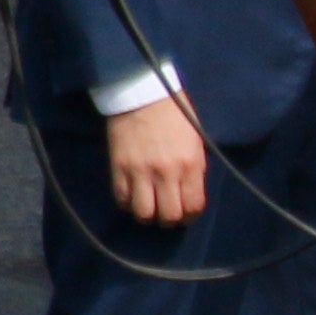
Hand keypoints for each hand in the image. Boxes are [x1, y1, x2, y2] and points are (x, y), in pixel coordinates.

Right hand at [105, 92, 210, 224]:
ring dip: (147, 216)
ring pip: (143, 213)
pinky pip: (122, 199)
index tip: (185, 214)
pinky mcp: (119, 167)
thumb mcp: (196, 142)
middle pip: (169, 216)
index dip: (190, 216)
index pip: (193, 206)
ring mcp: (141, 170)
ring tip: (148, 207)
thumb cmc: (175, 115)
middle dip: (170, 220)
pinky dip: (128, 203)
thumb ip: (194, 170)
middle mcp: (167, 172)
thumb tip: (191, 196)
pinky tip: (133, 196)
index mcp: (190, 164)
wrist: (144, 94)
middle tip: (166, 214)